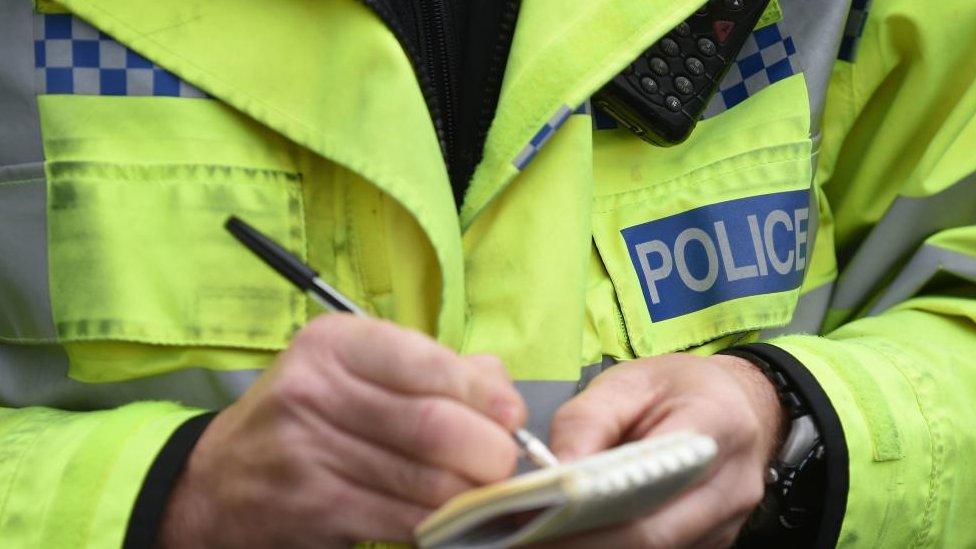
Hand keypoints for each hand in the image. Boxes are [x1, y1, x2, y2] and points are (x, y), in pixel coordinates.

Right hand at [158, 314, 525, 547]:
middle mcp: (314, 391)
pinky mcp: (313, 509)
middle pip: (434, 425)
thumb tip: (501, 391)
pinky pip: (402, 520)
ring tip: (483, 492)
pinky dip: (438, 524)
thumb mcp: (353, 371)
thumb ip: (431, 368)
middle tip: (504, 465)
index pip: (428, 362)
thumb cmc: (308, 416)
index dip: (484, 394)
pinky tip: (447, 517)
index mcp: (334, 345)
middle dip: (489, 451)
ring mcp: (308, 453)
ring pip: (425, 481)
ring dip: (471, 494)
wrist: (219, 481)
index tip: (511, 416)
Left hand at [544, 353, 784, 547]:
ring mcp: (730, 519)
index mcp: (715, 424)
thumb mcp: (628, 381)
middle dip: (587, 541)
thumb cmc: (679, 388)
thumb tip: (554, 470)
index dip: (595, 508)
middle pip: (654, 534)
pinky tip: (584, 535)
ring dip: (601, 547)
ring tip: (549, 535)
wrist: (739, 402)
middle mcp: (732, 481)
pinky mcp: (717, 540)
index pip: (653, 481)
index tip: (543, 515)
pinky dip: (619, 546)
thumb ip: (587, 420)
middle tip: (533, 538)